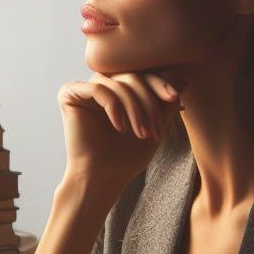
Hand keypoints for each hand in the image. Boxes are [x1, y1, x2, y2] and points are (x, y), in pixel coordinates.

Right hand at [57, 71, 184, 187]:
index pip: (142, 74)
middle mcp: (99, 84)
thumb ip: (166, 102)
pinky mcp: (69, 94)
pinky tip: (120, 127)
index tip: (175, 99)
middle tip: (156, 129)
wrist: (102, 178)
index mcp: (117, 88)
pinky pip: (99, 89)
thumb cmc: (127, 156)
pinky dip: (114, 107)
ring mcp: (83, 88)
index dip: (160, 84)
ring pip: (118, 83)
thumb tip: (183, 78)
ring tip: (141, 133)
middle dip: (149, 102)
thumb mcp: (155, 125)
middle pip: (131, 75)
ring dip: (135, 109)